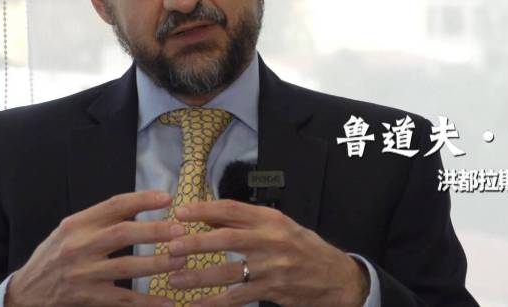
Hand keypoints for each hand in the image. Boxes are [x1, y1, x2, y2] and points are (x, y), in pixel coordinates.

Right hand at [5, 190, 184, 306]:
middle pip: (123, 234)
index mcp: (77, 224)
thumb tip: (140, 206)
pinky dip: (147, 301)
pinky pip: (123, 300)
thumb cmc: (55, 256)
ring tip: (181, 261)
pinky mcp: (87, 297)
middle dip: (155, 231)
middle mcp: (79, 246)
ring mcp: (83, 274)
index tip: (168, 198)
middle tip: (181, 231)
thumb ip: (99, 219)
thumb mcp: (70, 230)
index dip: (142, 200)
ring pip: (127, 268)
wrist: (26, 291)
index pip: (114, 205)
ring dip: (157, 264)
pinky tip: (168, 300)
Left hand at [166, 200, 368, 306]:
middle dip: (196, 242)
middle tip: (172, 246)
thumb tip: (207, 216)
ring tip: (174, 278)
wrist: (336, 278)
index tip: (181, 212)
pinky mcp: (272, 290)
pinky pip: (237, 297)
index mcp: (271, 219)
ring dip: (198, 276)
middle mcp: (270, 240)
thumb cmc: (304, 248)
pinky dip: (215, 302)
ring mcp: (272, 267)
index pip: (232, 209)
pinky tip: (196, 304)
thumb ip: (245, 221)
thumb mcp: (279, 226)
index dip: (204, 209)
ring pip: (228, 271)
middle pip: (226, 238)